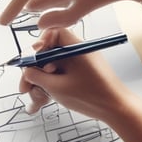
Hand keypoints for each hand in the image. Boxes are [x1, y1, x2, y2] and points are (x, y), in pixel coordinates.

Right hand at [22, 28, 141, 141]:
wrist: (117, 109)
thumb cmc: (90, 96)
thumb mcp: (57, 87)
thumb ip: (37, 76)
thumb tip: (26, 70)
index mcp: (75, 46)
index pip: (53, 32)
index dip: (39, 43)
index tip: (31, 59)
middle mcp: (77, 51)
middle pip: (49, 51)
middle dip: (34, 68)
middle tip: (25, 87)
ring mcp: (80, 62)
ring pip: (53, 64)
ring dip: (42, 78)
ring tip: (36, 96)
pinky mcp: (82, 73)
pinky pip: (61, 72)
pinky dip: (52, 82)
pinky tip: (45, 98)